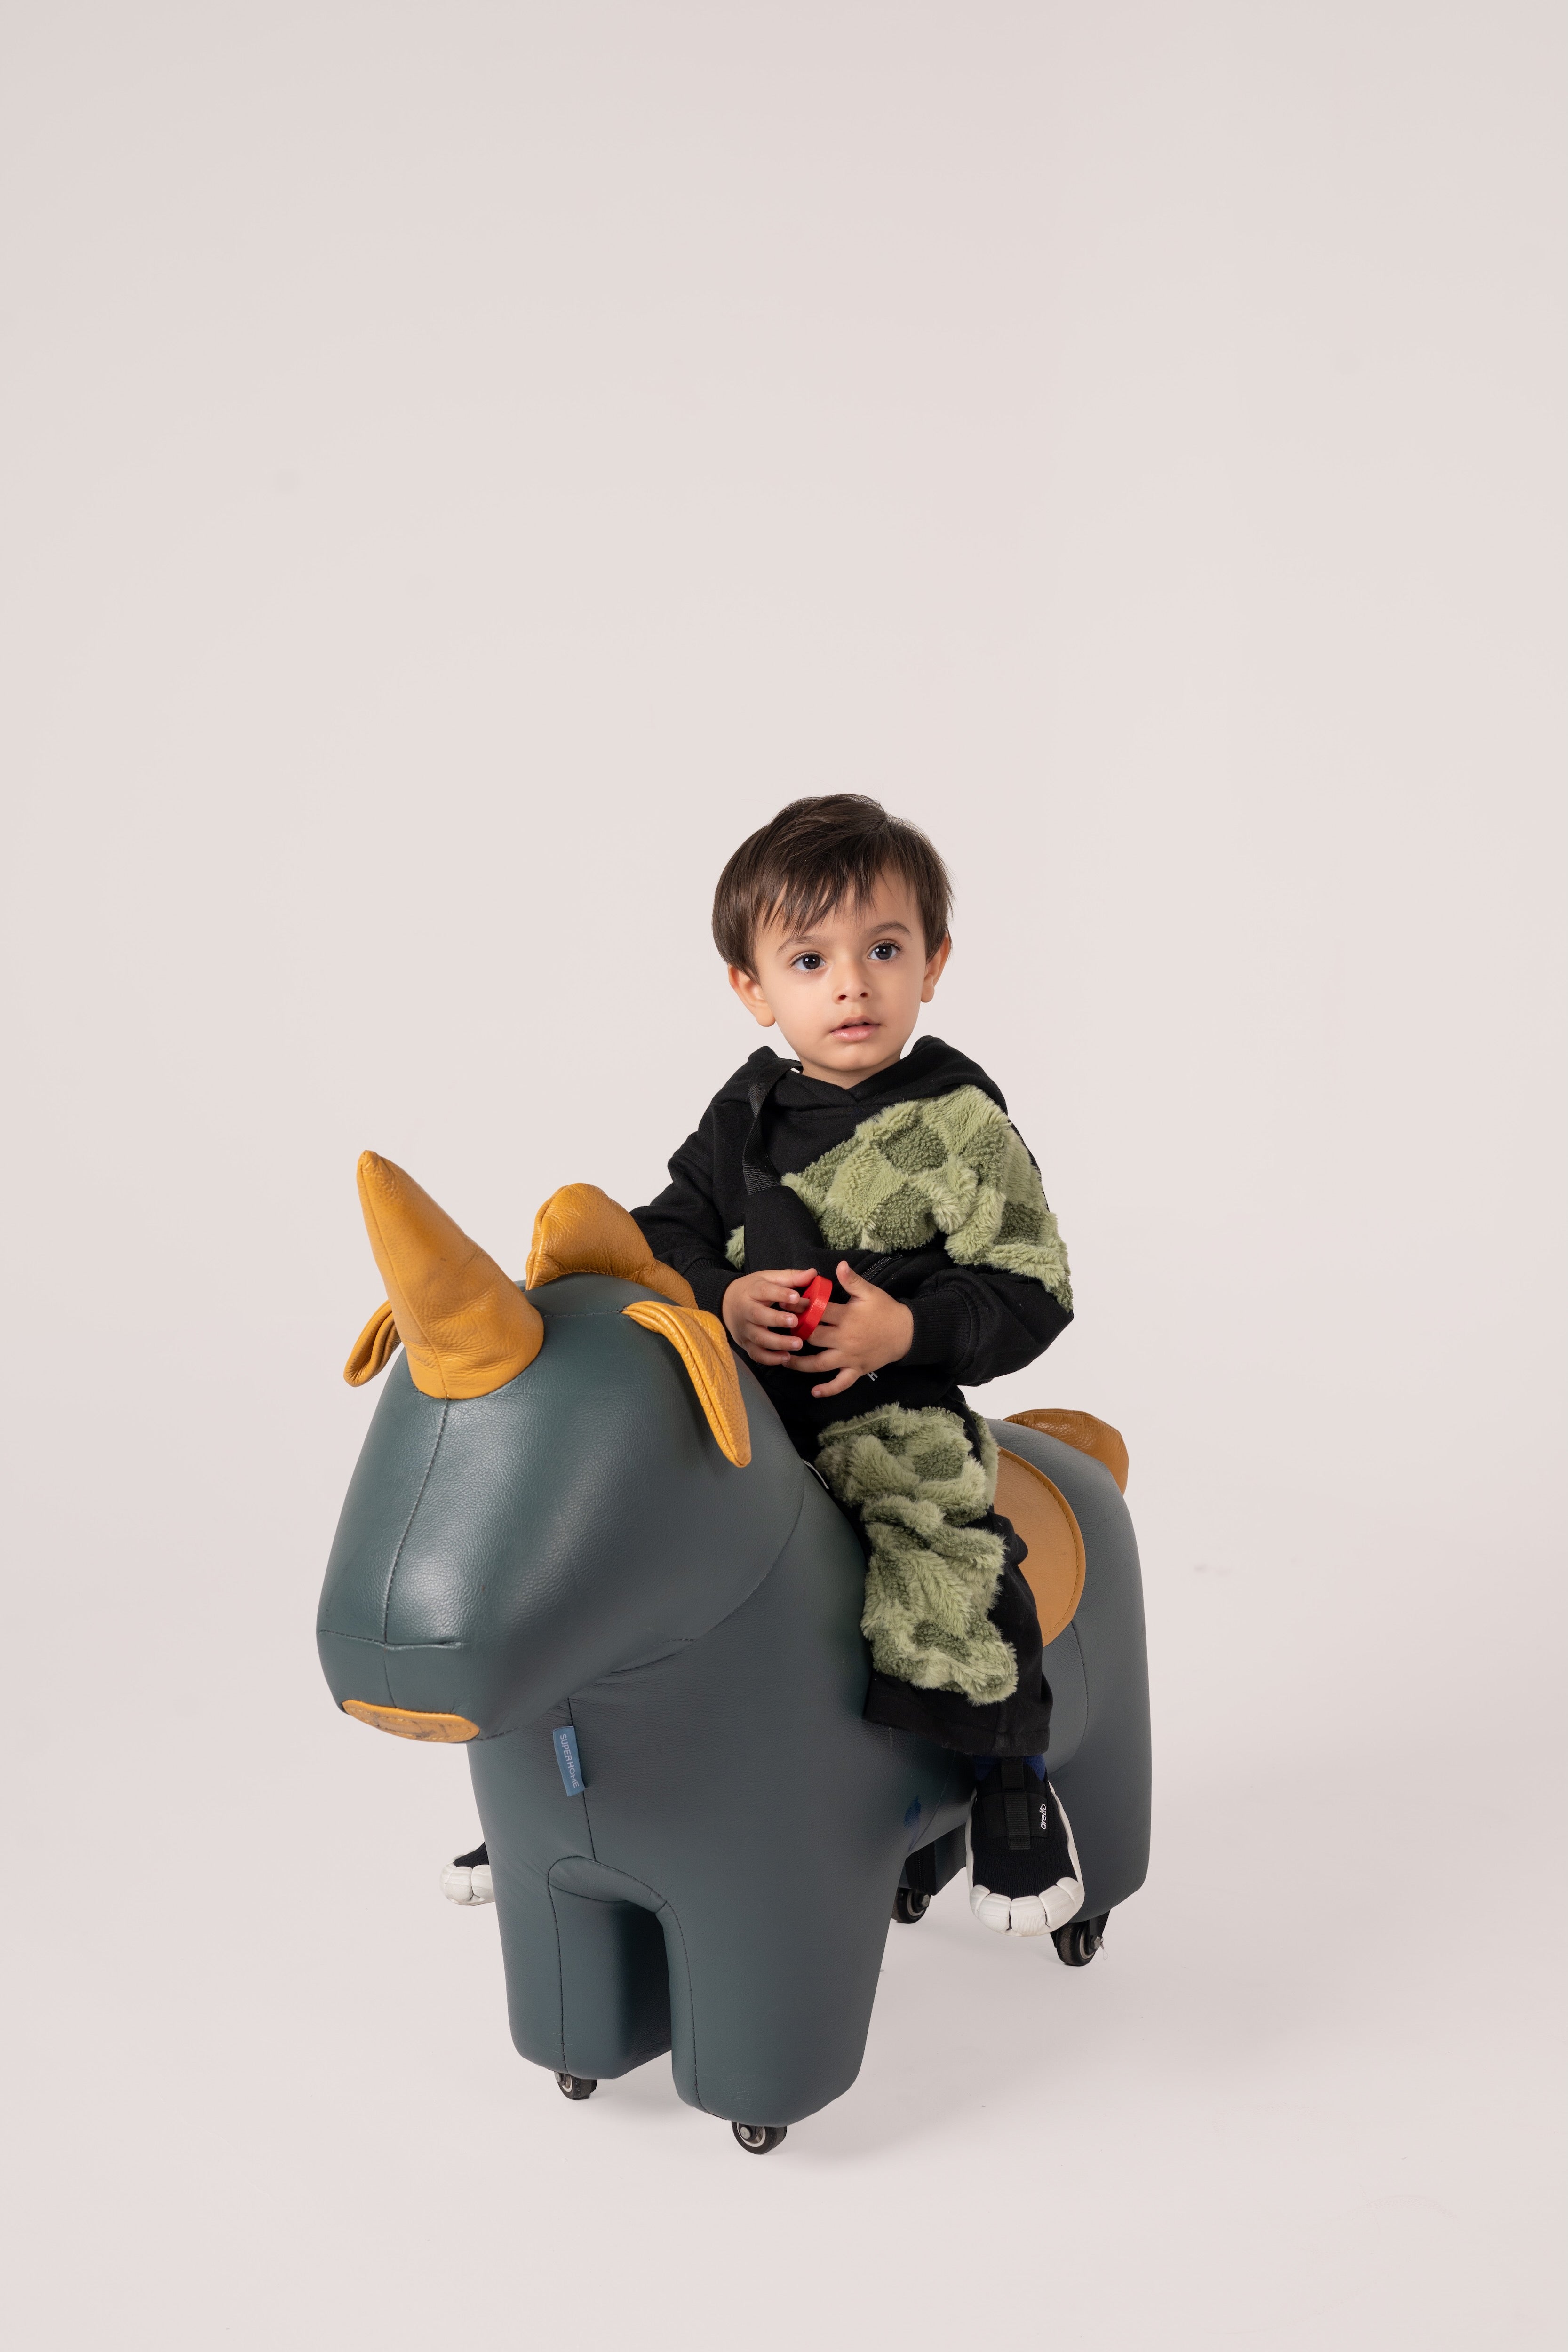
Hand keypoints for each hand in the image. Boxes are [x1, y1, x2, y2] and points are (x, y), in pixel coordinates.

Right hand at [721, 1268, 816, 1367]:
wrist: (726, 1303)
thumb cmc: (753, 1290)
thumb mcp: (768, 1278)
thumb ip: (791, 1277)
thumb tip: (813, 1273)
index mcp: (751, 1290)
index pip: (763, 1290)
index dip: (779, 1294)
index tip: (796, 1297)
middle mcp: (745, 1310)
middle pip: (758, 1315)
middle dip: (777, 1319)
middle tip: (795, 1321)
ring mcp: (744, 1329)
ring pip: (758, 1338)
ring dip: (778, 1343)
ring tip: (797, 1344)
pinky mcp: (745, 1343)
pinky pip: (756, 1354)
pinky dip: (770, 1359)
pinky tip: (786, 1357)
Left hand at [792, 1260, 913, 1398]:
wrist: (907, 1332)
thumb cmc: (886, 1310)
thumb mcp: (870, 1292)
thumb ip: (852, 1281)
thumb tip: (839, 1265)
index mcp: (847, 1317)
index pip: (817, 1312)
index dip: (799, 1308)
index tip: (785, 1304)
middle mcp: (845, 1339)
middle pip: (813, 1338)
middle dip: (795, 1334)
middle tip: (780, 1330)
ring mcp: (850, 1357)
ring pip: (820, 1364)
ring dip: (801, 1364)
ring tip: (784, 1361)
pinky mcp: (857, 1370)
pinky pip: (841, 1383)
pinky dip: (828, 1389)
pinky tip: (814, 1392)